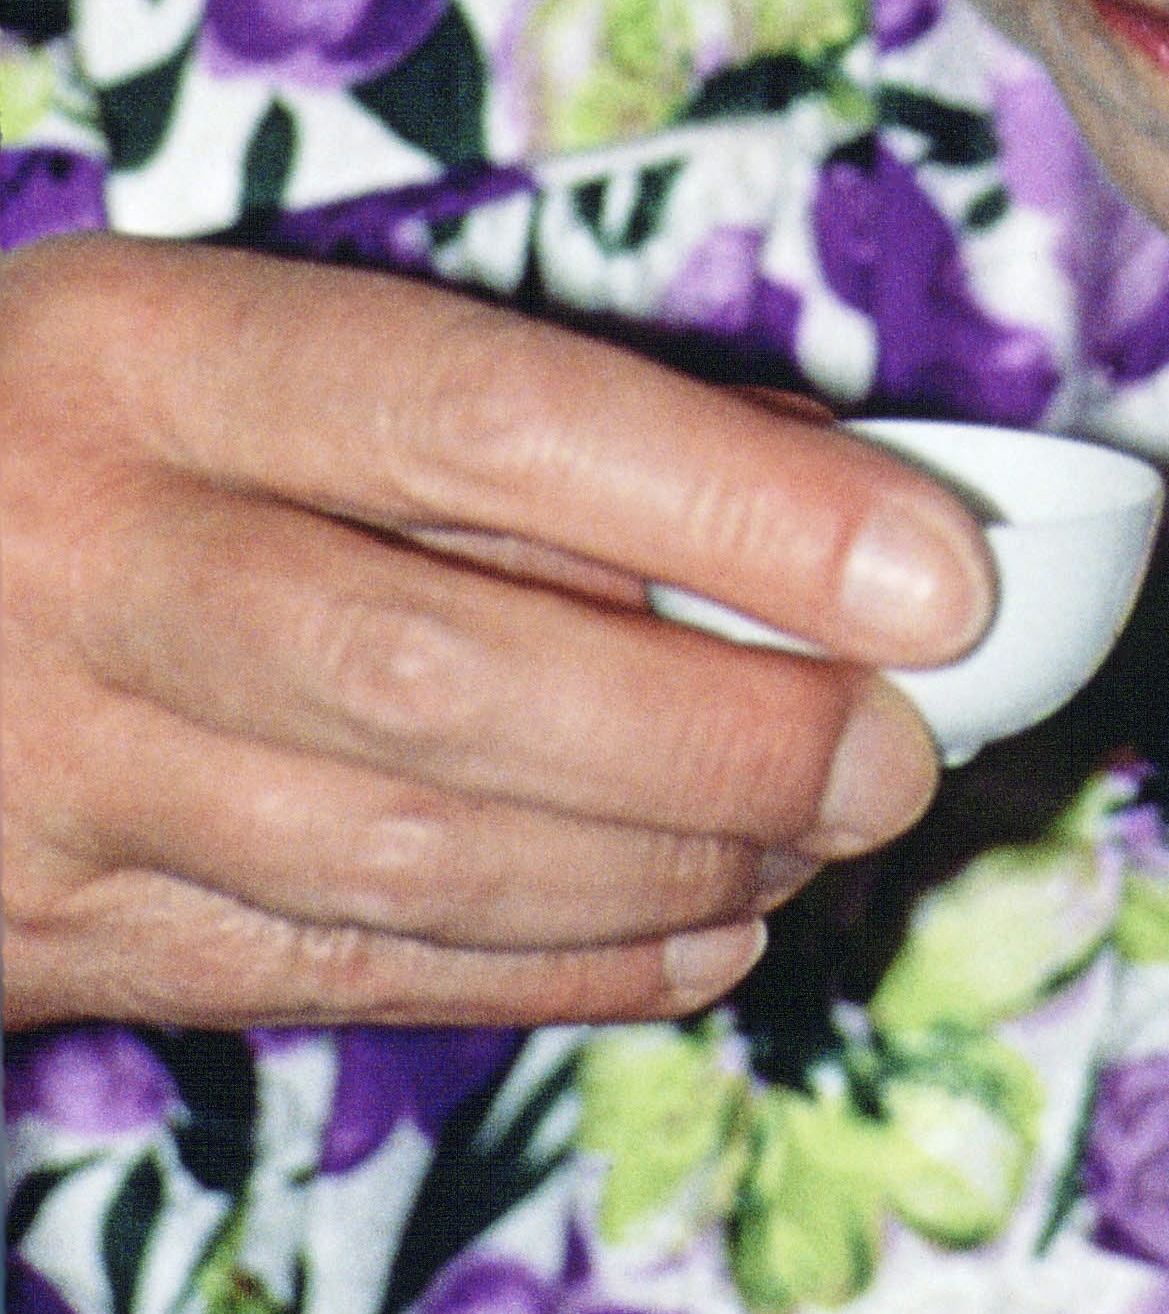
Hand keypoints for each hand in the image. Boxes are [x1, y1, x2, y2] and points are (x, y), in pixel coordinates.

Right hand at [0, 232, 993, 1031]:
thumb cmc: (101, 427)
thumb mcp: (248, 339)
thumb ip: (513, 406)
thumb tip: (824, 482)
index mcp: (154, 350)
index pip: (488, 417)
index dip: (735, 502)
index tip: (935, 568)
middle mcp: (89, 553)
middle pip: (446, 671)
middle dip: (720, 730)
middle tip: (896, 753)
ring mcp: (52, 765)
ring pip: (400, 857)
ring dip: (658, 864)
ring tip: (816, 838)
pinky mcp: (48, 930)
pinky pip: (335, 974)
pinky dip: (551, 971)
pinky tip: (701, 936)